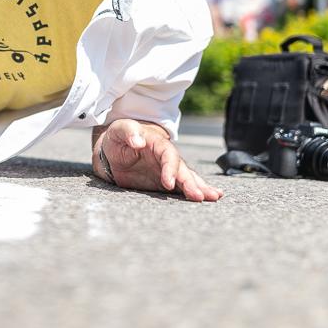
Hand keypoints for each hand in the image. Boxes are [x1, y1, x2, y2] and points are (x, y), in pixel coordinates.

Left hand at [95, 119, 222, 201]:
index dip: (170, 169)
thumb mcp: (119, 129)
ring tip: (214, 196)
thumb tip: (138, 141)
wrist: (113, 150)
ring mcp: (167, 171)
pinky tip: (206, 197)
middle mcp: (166, 158)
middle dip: (191, 183)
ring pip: (186, 179)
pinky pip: (180, 188)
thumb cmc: (117, 137)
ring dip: (200, 187)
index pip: (168, 155)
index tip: (168, 183)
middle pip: (182, 169)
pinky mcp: (163, 183)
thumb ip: (128, 132)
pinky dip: (193, 192)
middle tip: (200, 196)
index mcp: (157, 143)